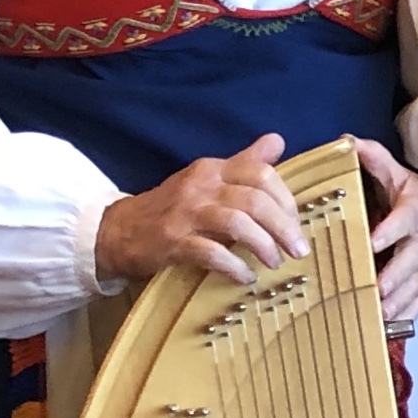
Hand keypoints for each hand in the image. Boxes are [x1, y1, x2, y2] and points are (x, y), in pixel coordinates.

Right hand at [97, 134, 303, 288]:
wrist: (118, 231)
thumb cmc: (173, 208)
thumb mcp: (208, 179)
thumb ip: (244, 162)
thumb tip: (277, 140)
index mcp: (212, 169)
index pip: (260, 173)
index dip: (286, 199)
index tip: (297, 223)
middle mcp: (200, 186)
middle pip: (254, 200)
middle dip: (283, 227)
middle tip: (299, 250)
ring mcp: (184, 213)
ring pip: (236, 223)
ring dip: (263, 245)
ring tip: (276, 262)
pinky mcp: (172, 241)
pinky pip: (211, 252)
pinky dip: (234, 266)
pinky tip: (245, 276)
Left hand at [354, 137, 417, 325]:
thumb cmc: (416, 193)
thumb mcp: (399, 173)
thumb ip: (374, 158)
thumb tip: (345, 140)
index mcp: (413, 213)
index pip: (402, 223)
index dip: (388, 234)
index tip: (371, 244)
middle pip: (411, 262)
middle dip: (394, 277)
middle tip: (377, 289)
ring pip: (415, 285)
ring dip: (399, 301)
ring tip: (379, 313)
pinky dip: (406, 313)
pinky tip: (388, 325)